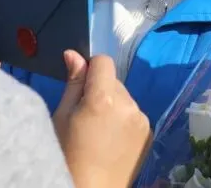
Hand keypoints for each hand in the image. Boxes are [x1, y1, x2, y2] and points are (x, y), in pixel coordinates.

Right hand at [53, 53, 150, 187]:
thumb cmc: (67, 155)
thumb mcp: (62, 117)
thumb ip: (73, 83)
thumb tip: (73, 54)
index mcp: (104, 98)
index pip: (103, 61)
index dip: (90, 69)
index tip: (80, 88)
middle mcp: (128, 105)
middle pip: (114, 81)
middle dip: (101, 90)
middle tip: (86, 116)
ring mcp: (142, 120)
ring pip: (125, 98)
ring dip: (113, 105)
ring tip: (99, 131)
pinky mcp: (148, 133)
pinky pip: (134, 114)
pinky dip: (124, 120)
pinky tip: (112, 140)